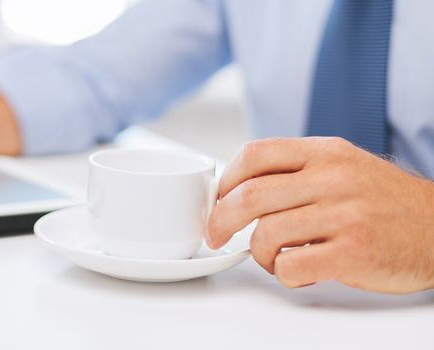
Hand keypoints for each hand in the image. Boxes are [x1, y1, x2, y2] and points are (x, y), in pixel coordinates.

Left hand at [207, 137, 433, 293]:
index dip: (225, 179)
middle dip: (220, 220)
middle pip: (250, 196)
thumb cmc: (384, 201)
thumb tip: (237, 188)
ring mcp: (344, 215)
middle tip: (216, 234)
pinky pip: (292, 266)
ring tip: (275, 258)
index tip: (217, 199)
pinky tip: (299, 271)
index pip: (256, 154)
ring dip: (259, 254)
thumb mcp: (343, 166)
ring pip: (266, 234)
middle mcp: (333, 179)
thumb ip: (296, 170)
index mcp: (325, 153)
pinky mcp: (354, 252)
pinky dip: (284, 274)